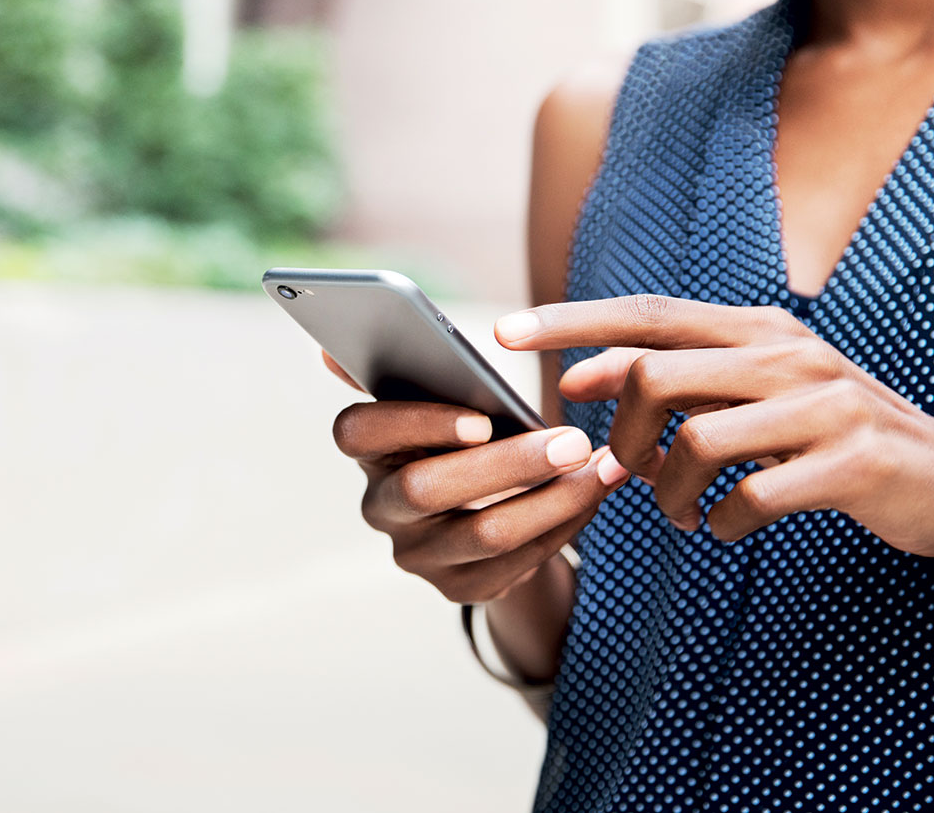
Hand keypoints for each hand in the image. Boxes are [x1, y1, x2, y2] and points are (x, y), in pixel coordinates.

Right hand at [326, 355, 628, 602]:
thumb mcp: (445, 401)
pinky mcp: (459, 588)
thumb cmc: (468, 435)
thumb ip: (413, 371)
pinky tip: (594, 494)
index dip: (414, 424)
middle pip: (425, 489)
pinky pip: (516, 563)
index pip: (357, 432)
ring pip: (483, 533)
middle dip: (507, 465)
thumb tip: (334, 344)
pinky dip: (564, 525)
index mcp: (370, 448)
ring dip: (552, 499)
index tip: (481, 419)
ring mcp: (417, 554)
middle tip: (574, 441)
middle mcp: (381, 506)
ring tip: (599, 468)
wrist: (490, 507)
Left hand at [495, 295, 933, 565]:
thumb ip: (673, 379)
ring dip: (669, 488)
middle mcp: (786, 352)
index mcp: (755, 329)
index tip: (504, 333)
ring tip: (681, 509)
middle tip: (627, 471)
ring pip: (695, 438)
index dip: (571, 320)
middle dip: (620, 433)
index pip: (646, 313)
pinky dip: (723, 521)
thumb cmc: (823, 433)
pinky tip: (727, 525)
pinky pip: (751, 496)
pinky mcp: (851, 460)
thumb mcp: (750, 392)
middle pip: (654, 373)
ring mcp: (823, 404)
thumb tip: (578, 378)